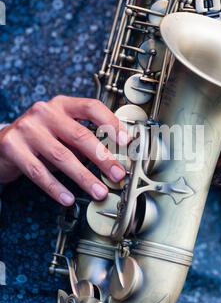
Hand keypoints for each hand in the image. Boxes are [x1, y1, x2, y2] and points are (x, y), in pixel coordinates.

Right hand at [0, 96, 129, 205]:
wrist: (1, 144)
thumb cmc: (40, 139)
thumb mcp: (62, 131)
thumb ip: (84, 139)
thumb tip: (115, 160)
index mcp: (62, 104)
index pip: (91, 107)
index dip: (111, 123)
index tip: (126, 142)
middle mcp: (44, 112)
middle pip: (80, 135)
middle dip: (103, 158)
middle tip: (118, 174)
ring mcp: (27, 128)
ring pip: (62, 156)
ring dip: (84, 177)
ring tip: (99, 191)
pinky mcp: (12, 147)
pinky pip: (38, 172)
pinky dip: (56, 187)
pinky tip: (68, 198)